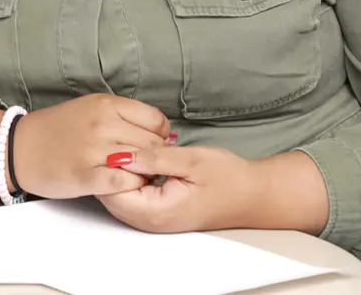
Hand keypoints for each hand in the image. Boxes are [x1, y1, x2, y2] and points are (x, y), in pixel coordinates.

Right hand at [9, 94, 173, 198]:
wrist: (18, 148)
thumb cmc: (55, 130)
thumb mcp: (89, 109)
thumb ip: (122, 117)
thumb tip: (162, 133)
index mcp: (105, 104)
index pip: (156, 120)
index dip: (160, 136)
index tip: (151, 144)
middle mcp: (102, 123)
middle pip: (153, 143)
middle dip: (155, 157)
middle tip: (144, 164)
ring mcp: (94, 150)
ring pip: (144, 163)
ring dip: (145, 173)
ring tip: (134, 175)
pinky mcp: (86, 175)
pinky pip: (126, 182)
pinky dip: (131, 185)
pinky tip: (122, 184)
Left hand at [101, 146, 327, 234]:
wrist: (254, 196)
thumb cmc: (227, 177)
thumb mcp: (191, 160)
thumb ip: (154, 158)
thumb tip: (119, 154)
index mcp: (155, 212)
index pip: (109, 190)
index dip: (107, 164)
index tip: (113, 138)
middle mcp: (148, 222)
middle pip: (108, 194)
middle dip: (109, 168)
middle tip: (117, 138)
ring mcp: (151, 220)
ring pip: (117, 194)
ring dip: (118, 172)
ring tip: (128, 145)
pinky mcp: (156, 213)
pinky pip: (129, 196)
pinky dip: (128, 177)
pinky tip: (136, 158)